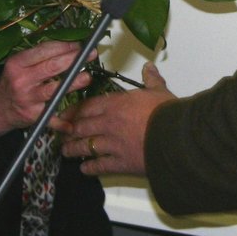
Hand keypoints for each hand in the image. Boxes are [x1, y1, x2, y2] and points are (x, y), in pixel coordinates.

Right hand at [0, 41, 95, 135]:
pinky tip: (72, 123)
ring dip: (73, 83)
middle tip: (90, 55)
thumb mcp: (19, 64)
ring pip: (54, 90)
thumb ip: (39, 56)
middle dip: (73, 60)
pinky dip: (62, 122)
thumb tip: (68, 46)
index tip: (80, 45)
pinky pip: (50, 118)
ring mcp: (27, 99)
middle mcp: (22, 80)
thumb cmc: (13, 81)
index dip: (65, 46)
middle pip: (51, 67)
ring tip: (87, 77)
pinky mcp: (32, 116)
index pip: (44, 51)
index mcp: (18, 63)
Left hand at [60, 63, 174, 175]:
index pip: (88, 106)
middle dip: (69, 130)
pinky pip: (99, 166)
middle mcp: (109, 124)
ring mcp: (112, 145)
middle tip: (61, 132)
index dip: (74, 110)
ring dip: (73, 149)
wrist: (175, 137)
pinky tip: (84, 168)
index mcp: (116, 104)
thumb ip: (151, 79)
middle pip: (82, 126)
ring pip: (86, 146)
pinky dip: (90, 168)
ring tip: (65, 151)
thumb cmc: (167, 112)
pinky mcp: (120, 163)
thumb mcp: (159, 91)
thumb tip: (149, 67)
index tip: (65, 113)